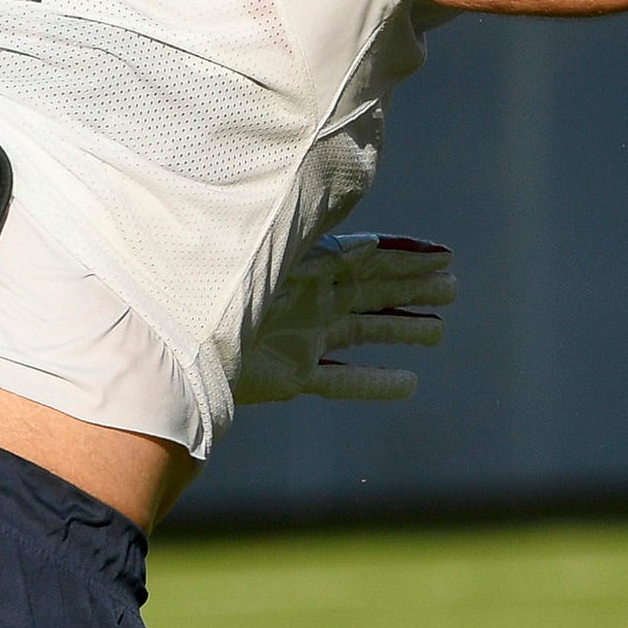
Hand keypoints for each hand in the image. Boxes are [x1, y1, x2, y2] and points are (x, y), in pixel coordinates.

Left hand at [235, 235, 453, 404]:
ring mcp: (301, 336)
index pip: (370, 257)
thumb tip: (370, 242)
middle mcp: (308, 298)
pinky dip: (374, 382)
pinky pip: (342, 379)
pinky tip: (408, 385)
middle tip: (454, 289)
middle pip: (372, 290)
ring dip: (400, 329)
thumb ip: (321, 253)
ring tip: (438, 332)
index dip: (409, 258)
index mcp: (308, 267)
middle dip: (414, 289)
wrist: (174, 347)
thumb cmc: (220, 292)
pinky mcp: (290, 374)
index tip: (448, 258)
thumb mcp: (274, 262)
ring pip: (363, 330)